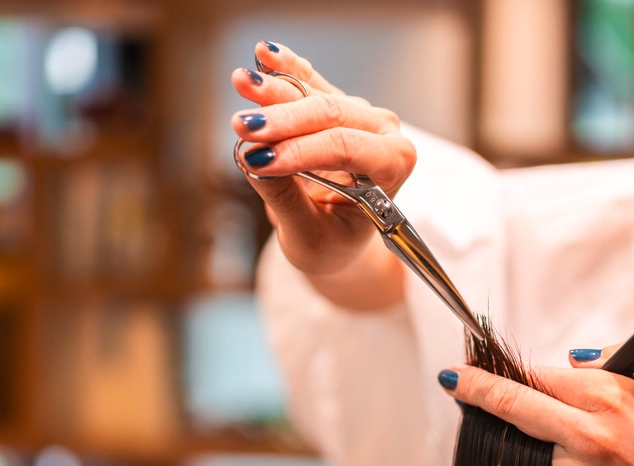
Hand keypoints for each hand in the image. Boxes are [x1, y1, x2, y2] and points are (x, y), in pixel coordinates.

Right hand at [231, 42, 412, 308]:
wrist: (336, 238)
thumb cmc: (332, 243)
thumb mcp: (308, 237)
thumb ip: (284, 200)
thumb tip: (252, 159)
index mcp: (392, 166)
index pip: (344, 148)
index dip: (300, 150)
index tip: (260, 159)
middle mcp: (383, 132)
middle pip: (329, 114)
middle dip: (283, 119)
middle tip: (241, 125)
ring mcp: (359, 114)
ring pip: (313, 94)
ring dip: (275, 88)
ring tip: (242, 82)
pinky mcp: (332, 104)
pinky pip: (307, 80)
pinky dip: (284, 69)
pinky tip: (264, 53)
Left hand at [439, 346, 633, 465]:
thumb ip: (624, 361)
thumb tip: (573, 359)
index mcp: (611, 397)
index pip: (535, 374)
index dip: (500, 368)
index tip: (472, 362)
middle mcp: (586, 436)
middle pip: (511, 405)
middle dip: (473, 391)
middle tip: (451, 380)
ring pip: (525, 445)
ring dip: (517, 434)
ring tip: (513, 424)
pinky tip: (566, 465)